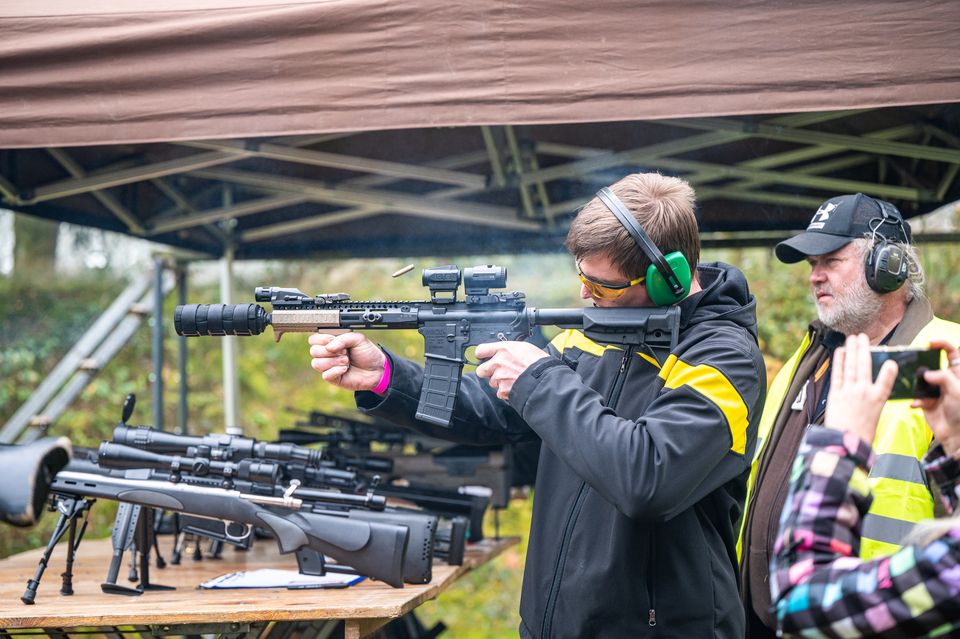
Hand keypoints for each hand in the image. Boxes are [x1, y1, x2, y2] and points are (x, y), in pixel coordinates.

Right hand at [308, 332, 385, 390]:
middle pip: (313, 351)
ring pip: (316, 363)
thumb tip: (329, 347)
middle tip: (344, 351)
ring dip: (332, 361)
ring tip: (346, 361)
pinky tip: (345, 369)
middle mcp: (327, 354)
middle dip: (328, 351)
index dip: (320, 339)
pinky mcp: (333, 378)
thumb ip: (343, 338)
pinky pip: (325, 375)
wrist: (377, 369)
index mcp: (331, 342)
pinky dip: (335, 371)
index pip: (314, 339)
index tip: (332, 339)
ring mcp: (329, 367)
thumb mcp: (358, 339)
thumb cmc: (367, 353)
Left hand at [475, 341, 550, 400]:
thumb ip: (510, 350)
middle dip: (488, 372)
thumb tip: (505, 352)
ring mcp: (499, 377)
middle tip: (499, 372)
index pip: (481, 350)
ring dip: (499, 382)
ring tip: (513, 380)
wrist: (545, 379)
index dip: (481, 355)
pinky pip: (499, 392)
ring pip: (492, 382)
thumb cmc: (539, 363)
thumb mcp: (524, 348)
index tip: (482, 357)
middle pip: (481, 370)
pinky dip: (506, 392)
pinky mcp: (503, 390)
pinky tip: (515, 387)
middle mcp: (498, 363)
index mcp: (503, 349)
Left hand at [824, 333, 897, 445]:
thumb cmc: (861, 434)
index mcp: (878, 399)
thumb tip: (869, 389)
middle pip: (865, 365)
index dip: (889, 368)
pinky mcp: (835, 393)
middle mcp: (864, 392)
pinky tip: (839, 351)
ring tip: (852, 338)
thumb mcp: (875, 416)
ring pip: (851, 365)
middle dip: (864, 349)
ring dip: (851, 349)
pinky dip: (838, 361)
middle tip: (863, 337)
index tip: (890, 361)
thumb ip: (873, 400)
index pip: (887, 379)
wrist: (845, 442)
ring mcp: (849, 391)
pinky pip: (837, 373)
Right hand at [912, 339, 959, 456]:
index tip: (930, 343)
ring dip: (917, 384)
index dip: (942, 344)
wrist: (955, 436)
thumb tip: (927, 373)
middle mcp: (945, 380)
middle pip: (932, 364)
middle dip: (923, 363)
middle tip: (915, 363)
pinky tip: (918, 404)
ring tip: (917, 389)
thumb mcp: (957, 392)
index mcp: (957, 374)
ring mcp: (934, 390)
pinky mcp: (925, 401)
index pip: (951, 353)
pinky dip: (915, 400)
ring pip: (920, 379)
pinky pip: (915, 396)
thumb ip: (944, 379)